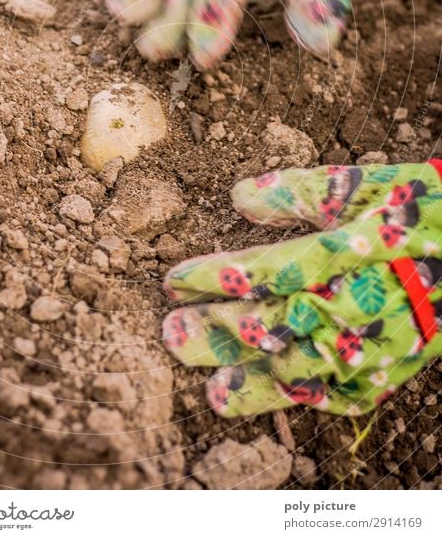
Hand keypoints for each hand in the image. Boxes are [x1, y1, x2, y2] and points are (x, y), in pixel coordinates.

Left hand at [162, 161, 441, 416]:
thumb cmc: (415, 210)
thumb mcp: (359, 186)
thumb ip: (295, 192)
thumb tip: (237, 196)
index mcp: (336, 254)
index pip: (257, 272)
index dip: (209, 278)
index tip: (172, 282)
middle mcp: (348, 304)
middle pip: (267, 326)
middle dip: (214, 332)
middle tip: (171, 337)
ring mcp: (370, 344)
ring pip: (299, 372)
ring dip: (252, 382)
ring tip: (213, 393)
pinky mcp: (390, 369)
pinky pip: (340, 394)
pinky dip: (305, 398)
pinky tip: (278, 398)